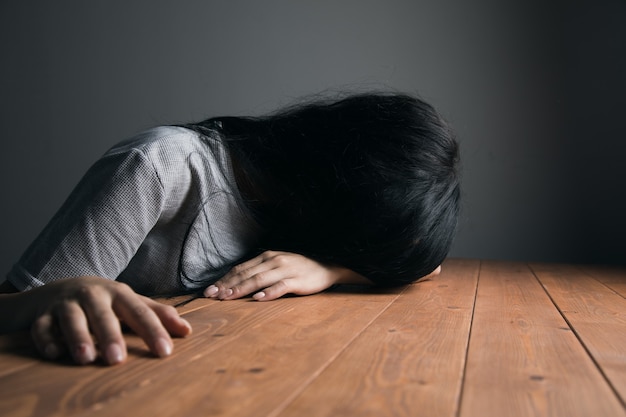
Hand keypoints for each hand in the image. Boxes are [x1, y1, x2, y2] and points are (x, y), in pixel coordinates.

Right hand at [10, 277, 191, 364]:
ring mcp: (66, 302)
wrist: (56, 289)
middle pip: (104, 315)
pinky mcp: (41, 313)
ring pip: (72, 319)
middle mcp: (93, 295)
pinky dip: (46, 339)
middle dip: (111, 337)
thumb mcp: (129, 303)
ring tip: (86, 358)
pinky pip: (41, 327)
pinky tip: (53, 353)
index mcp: (119, 293)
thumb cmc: (103, 300)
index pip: (140, 313)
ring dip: (78, 337)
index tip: (165, 352)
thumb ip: (156, 315)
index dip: (153, 331)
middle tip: (118, 360)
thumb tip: (187, 331)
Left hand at [203, 250, 370, 300]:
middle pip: (246, 273)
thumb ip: (259, 272)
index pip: (240, 268)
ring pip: (259, 279)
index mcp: (266, 257)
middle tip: (212, 296)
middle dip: (227, 285)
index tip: (209, 291)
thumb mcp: (277, 266)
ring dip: (242, 288)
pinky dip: (269, 292)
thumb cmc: (298, 270)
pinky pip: (281, 286)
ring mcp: (286, 269)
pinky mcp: (297, 280)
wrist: (326, 267)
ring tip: (228, 297)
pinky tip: (258, 299)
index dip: (224, 279)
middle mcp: (273, 260)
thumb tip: (236, 283)